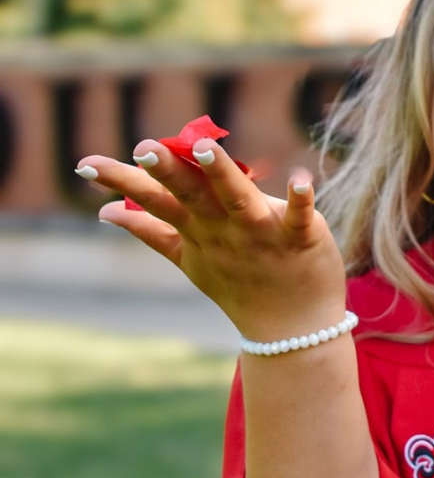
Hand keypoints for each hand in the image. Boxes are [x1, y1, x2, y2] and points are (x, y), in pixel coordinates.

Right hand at [77, 137, 346, 339]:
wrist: (293, 329)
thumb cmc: (241, 285)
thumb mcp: (189, 260)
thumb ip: (152, 232)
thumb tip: (105, 212)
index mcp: (198, 229)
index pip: (155, 201)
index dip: (123, 182)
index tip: (86, 164)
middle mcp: (224, 230)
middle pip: (191, 195)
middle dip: (168, 172)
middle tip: (144, 148)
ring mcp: (261, 235)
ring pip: (238, 199)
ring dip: (222, 174)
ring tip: (203, 148)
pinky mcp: (300, 238)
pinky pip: (300, 217)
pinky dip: (301, 200)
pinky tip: (302, 179)